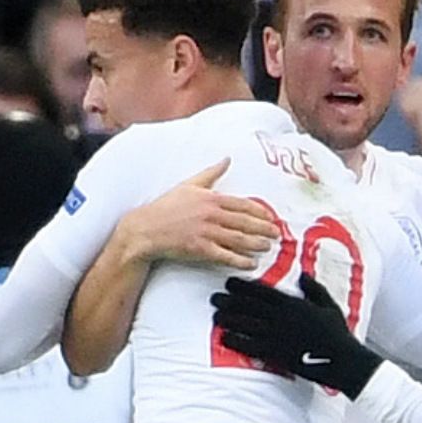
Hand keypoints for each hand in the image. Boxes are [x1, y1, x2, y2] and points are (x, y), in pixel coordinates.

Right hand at [116, 159, 279, 269]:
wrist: (145, 229)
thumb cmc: (165, 207)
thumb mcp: (188, 185)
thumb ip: (211, 173)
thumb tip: (227, 159)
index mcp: (211, 198)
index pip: (243, 204)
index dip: (260, 212)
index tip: (271, 217)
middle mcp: (212, 215)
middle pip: (245, 222)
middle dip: (264, 229)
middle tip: (276, 234)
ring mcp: (206, 232)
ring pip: (239, 239)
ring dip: (257, 244)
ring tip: (267, 247)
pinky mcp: (200, 249)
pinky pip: (226, 255)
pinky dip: (240, 260)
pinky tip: (251, 263)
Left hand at [211, 274, 383, 396]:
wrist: (341, 358)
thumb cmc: (337, 332)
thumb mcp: (328, 305)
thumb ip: (314, 289)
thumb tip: (302, 275)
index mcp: (293, 304)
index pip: (262, 291)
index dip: (243, 286)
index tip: (229, 282)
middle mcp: (282, 317)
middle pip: (249, 306)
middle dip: (230, 301)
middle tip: (214, 298)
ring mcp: (278, 335)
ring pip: (247, 324)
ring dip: (229, 319)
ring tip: (215, 315)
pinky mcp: (276, 353)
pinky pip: (251, 345)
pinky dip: (236, 341)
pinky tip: (223, 337)